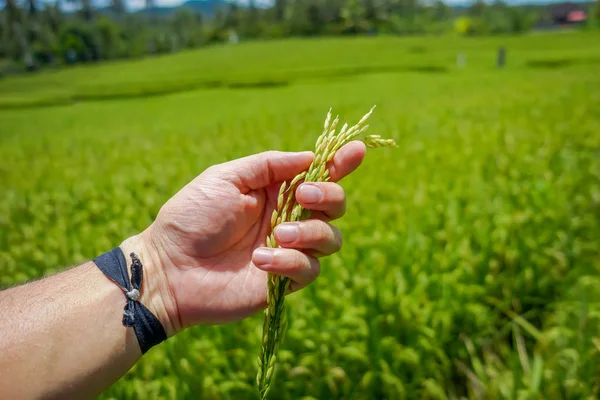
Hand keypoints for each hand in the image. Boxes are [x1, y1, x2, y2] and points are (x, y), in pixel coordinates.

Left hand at [125, 141, 365, 335]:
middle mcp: (288, 218)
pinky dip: (290, 261)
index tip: (357, 151)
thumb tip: (310, 157)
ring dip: (309, 231)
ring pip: (331, 238)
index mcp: (276, 191)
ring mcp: (288, 250)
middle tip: (303, 195)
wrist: (170, 267)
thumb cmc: (191, 218)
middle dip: (328, 195)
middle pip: (335, 205)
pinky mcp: (284, 280)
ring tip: (277, 234)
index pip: (318, 175)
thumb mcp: (226, 178)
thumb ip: (268, 166)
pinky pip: (310, 269)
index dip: (341, 163)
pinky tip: (260, 260)